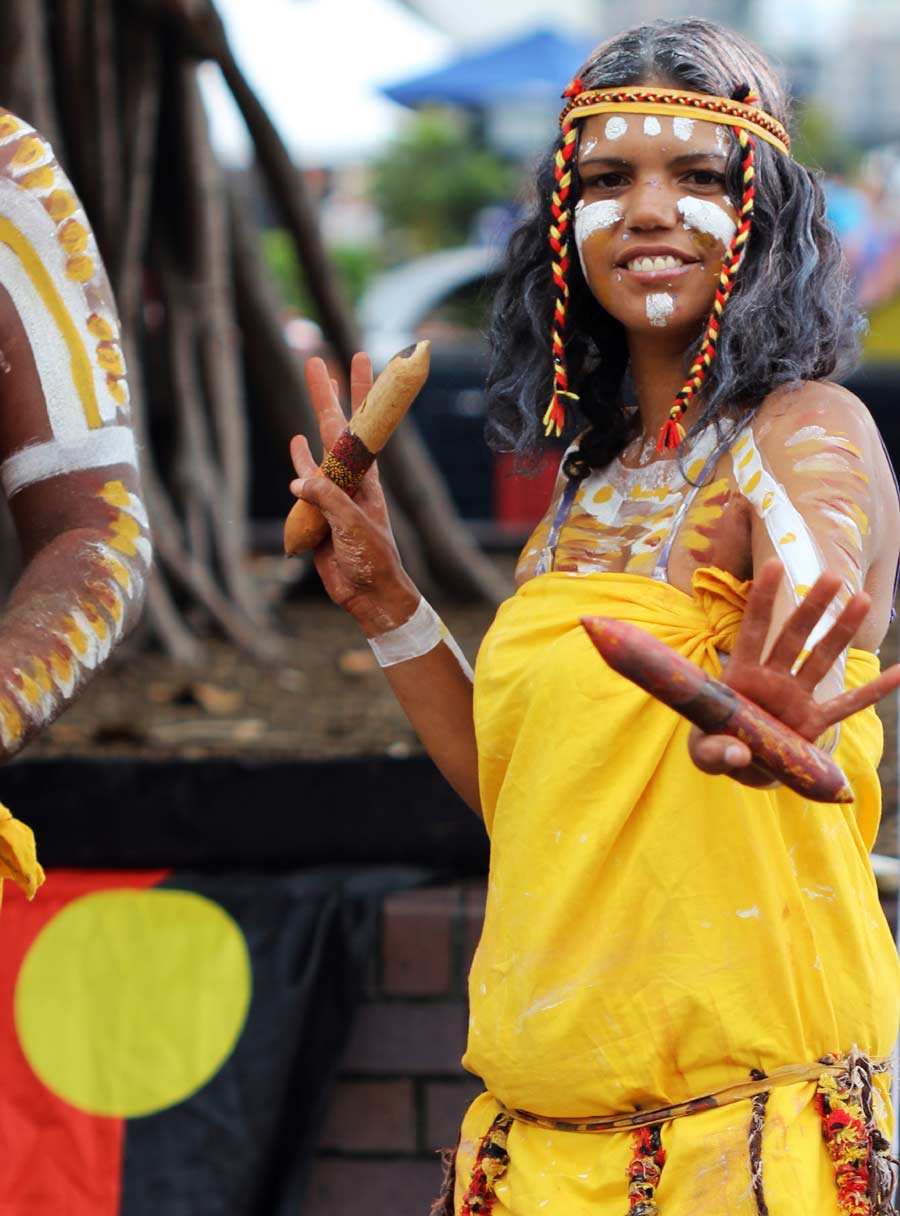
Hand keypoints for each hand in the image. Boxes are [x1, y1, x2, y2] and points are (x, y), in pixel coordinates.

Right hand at [289, 352, 417, 633]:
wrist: (369, 594)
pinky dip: (300, 461)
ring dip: (314, 419)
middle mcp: (350, 478)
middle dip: (329, 392)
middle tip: (316, 359)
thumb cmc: (371, 560)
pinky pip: (306, 482)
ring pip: (319, 448)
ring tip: (313, 390)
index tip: (359, 357)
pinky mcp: (318, 512)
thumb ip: (327, 500)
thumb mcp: (352, 527)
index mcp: (365, 478)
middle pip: (336, 427)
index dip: (362, 391)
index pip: (362, 425)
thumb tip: (298, 480)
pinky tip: (295, 443)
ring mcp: (334, 493)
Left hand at [689, 558, 899, 786]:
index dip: (762, 600)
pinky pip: (847, 706)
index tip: (775, 565)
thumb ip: (714, 752)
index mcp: (739, 677)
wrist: (738, 766)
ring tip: (862, 599)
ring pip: (821, 661)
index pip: (752, 632)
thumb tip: (738, 754)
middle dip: (811, 608)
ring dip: (841, 631)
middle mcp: (770, 680)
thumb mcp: (704, 752)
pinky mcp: (813, 723)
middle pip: (792, 638)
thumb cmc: (714, 747)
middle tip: (832, 577)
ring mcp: (794, 699)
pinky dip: (874, 692)